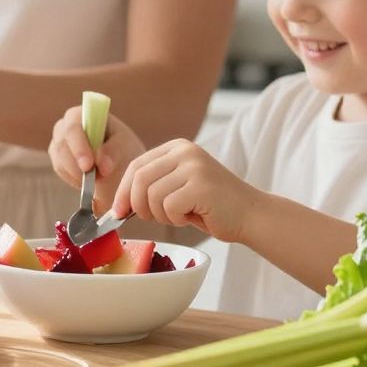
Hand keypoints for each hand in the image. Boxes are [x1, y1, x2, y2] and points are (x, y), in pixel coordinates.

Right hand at [48, 107, 144, 213]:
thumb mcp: (123, 146)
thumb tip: (101, 165)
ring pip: (60, 160)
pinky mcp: (57, 158)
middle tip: (93, 179)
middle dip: (76, 165)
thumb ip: (112, 152)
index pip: (73, 127)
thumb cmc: (122, 146)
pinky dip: (75, 178)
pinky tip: (90, 179)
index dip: (79, 146)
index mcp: (82, 114)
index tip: (89, 165)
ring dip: (78, 174)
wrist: (119, 162)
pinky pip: (61, 171)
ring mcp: (58, 142)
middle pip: (62, 145)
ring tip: (99, 178)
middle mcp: (65, 125)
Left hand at [113, 139, 257, 243]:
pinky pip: (169, 207)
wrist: (250, 215)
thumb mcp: (177, 188)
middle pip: (140, 179)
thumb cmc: (211, 207)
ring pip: (152, 196)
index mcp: (177, 148)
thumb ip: (152, 187)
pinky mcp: (201, 185)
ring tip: (181, 215)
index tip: (118, 211)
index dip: (123, 191)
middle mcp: (185, 151)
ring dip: (161, 215)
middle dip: (137, 205)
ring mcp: (194, 166)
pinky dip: (176, 219)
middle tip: (151, 219)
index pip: (136, 166)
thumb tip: (116, 206)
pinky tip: (194, 216)